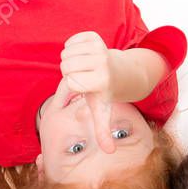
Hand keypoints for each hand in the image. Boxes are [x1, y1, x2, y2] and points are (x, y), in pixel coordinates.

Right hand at [59, 31, 116, 152]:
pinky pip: (71, 40)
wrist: (120, 72)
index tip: (84, 87)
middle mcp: (102, 62)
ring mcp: (99, 47)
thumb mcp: (102, 113)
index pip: (69, 80)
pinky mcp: (95, 36)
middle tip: (84, 77)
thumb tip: (110, 152)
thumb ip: (103, 132)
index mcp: (100, 80)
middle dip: (70, 72)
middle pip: (66, 64)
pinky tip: (85, 57)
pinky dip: (73, 48)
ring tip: (85, 68)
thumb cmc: (104, 94)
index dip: (72, 84)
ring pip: (67, 52)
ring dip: (72, 60)